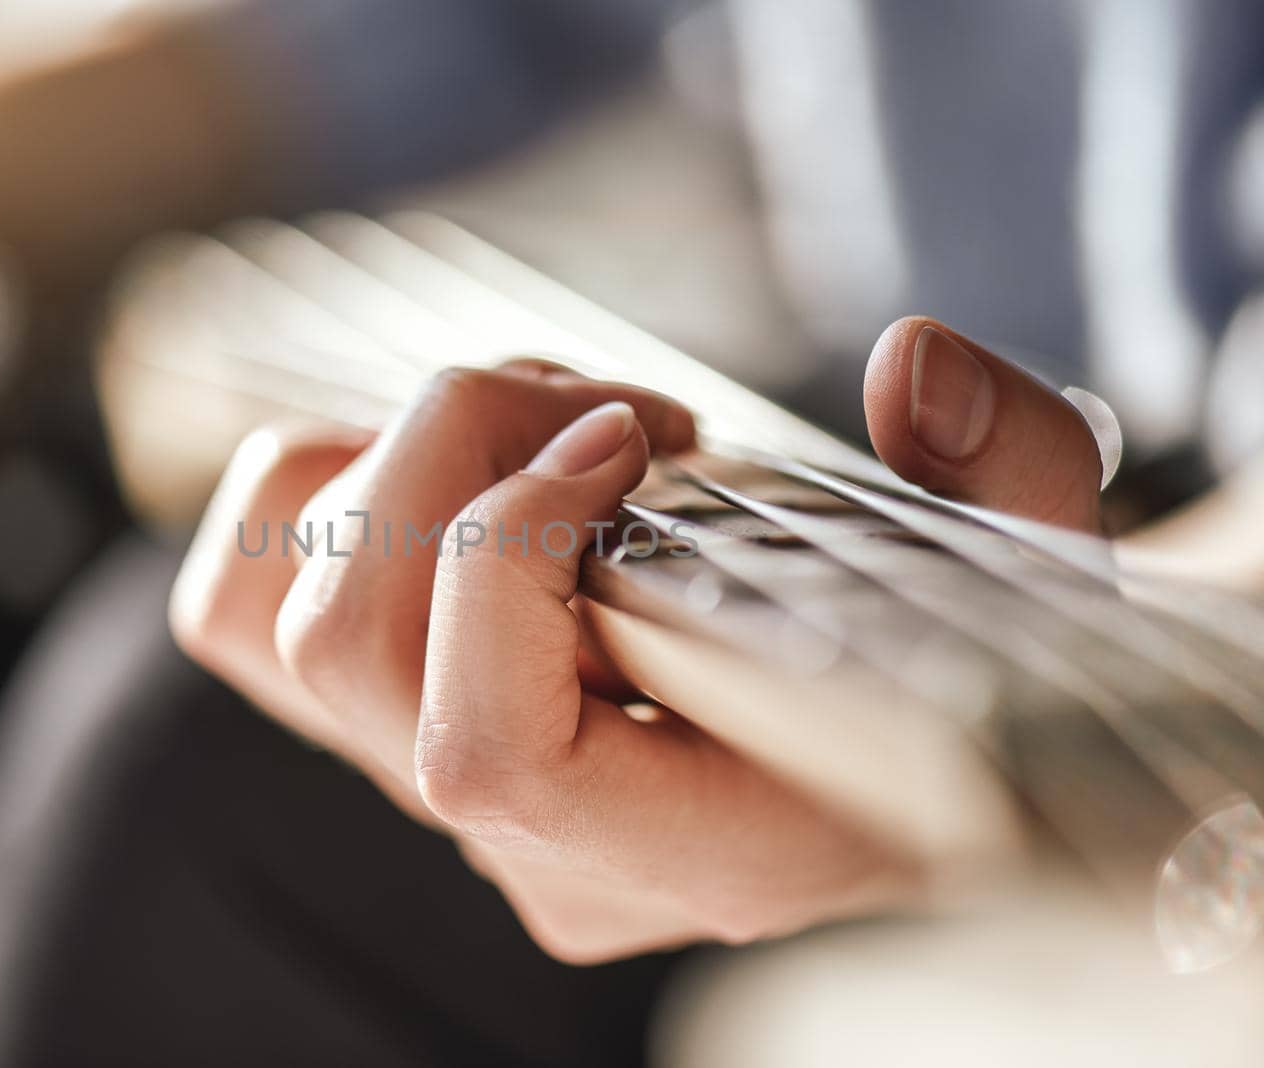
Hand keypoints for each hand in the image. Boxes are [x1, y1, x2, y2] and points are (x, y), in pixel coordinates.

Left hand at [170, 318, 1104, 961]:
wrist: (906, 722)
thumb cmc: (966, 648)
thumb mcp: (1042, 561)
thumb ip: (1012, 466)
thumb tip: (909, 368)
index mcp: (694, 850)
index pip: (485, 755)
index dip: (512, 556)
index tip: (636, 442)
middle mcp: (535, 846)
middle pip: (348, 648)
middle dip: (457, 452)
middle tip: (612, 411)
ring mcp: (444, 794)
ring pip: (277, 613)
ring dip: (392, 459)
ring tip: (548, 427)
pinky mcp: (391, 723)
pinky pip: (248, 596)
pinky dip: (325, 484)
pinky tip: (474, 468)